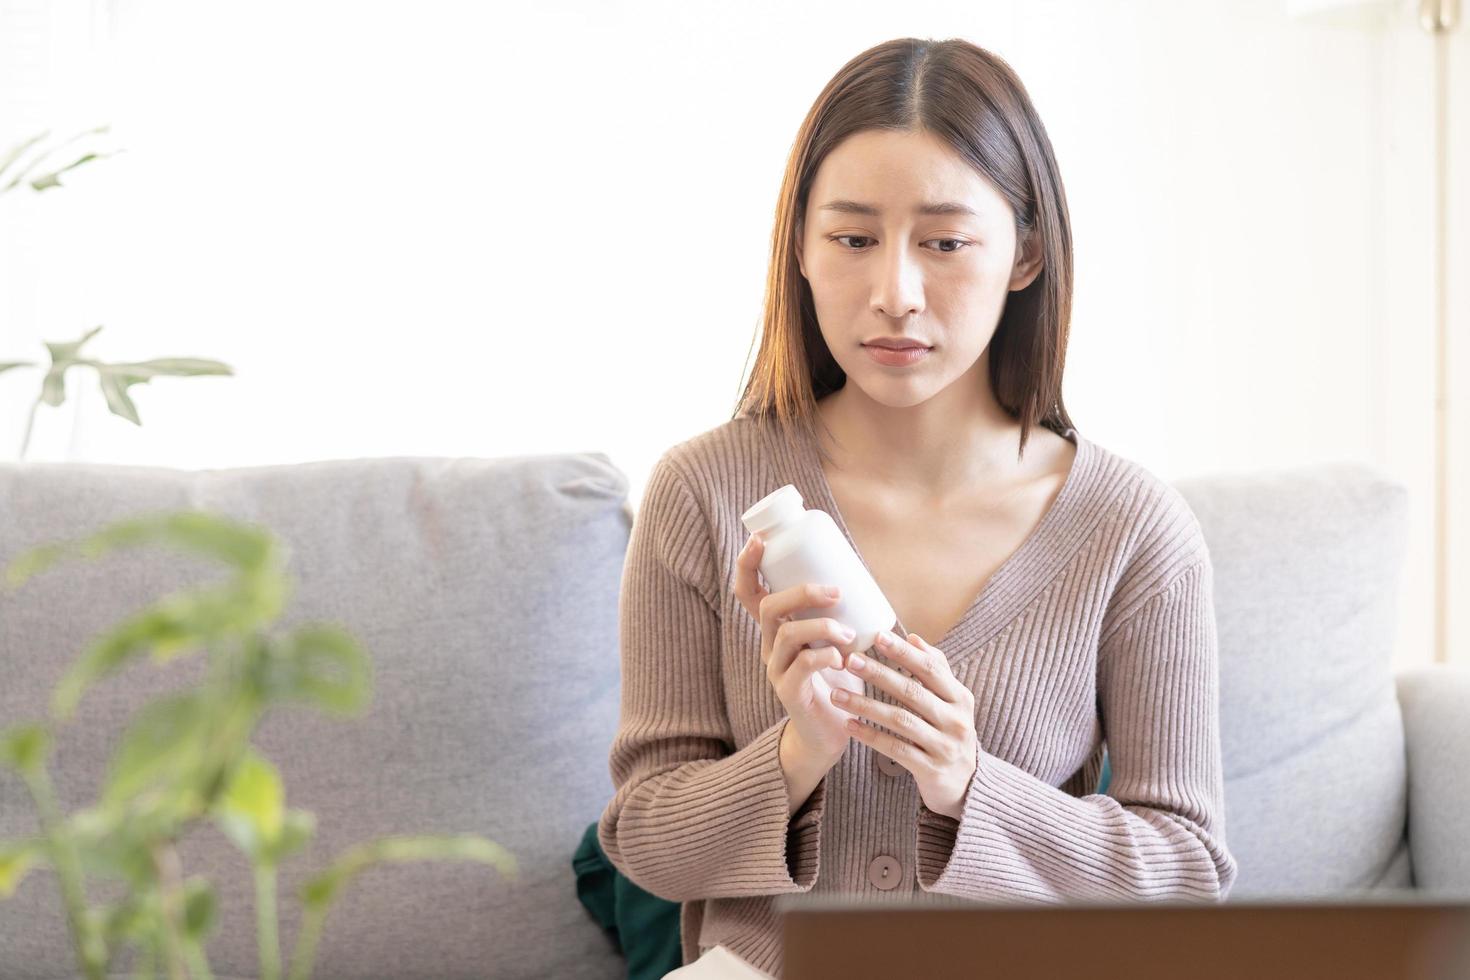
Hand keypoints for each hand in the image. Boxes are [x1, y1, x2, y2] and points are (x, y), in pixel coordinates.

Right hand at [733, 532, 864, 765]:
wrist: (830, 731)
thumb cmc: (838, 678)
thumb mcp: (836, 637)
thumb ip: (842, 612)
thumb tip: (866, 575)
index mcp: (776, 628)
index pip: (748, 591)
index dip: (748, 564)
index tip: (760, 540)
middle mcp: (770, 645)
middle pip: (769, 607)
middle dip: (801, 592)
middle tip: (836, 592)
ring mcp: (776, 669)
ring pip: (786, 635)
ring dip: (821, 627)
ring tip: (848, 632)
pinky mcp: (789, 693)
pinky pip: (800, 668)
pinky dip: (824, 657)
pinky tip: (842, 658)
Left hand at [835, 629, 977, 819]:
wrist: (967, 786)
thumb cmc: (951, 734)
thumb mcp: (953, 702)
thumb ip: (936, 669)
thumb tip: (913, 637)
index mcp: (960, 698)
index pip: (931, 669)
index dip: (904, 652)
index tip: (877, 636)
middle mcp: (956, 720)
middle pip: (912, 692)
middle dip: (878, 674)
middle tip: (849, 660)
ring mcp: (944, 746)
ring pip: (899, 720)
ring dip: (865, 705)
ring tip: (837, 694)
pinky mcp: (930, 769)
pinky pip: (895, 748)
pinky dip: (871, 735)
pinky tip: (849, 724)